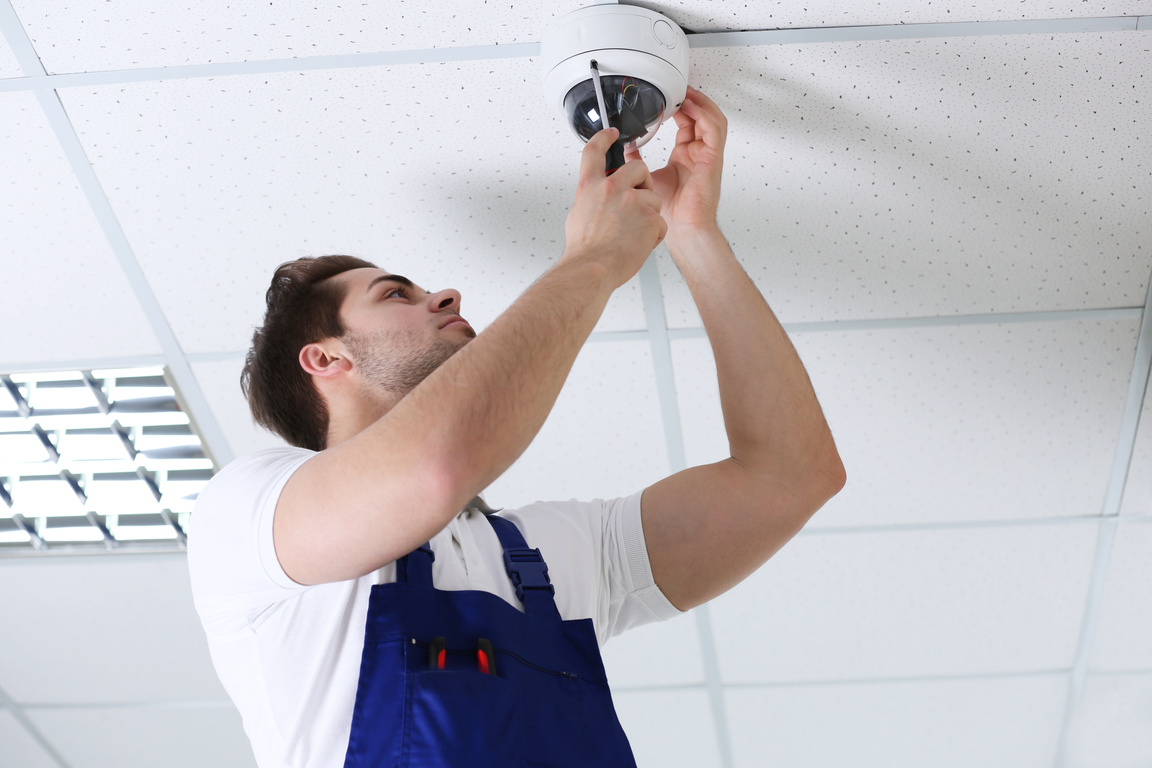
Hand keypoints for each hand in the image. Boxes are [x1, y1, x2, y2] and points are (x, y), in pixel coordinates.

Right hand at [562, 127, 667, 287]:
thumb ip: (590, 199)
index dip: (604, 138)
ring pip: (653, 197)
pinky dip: (653, 234)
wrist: (594, 269)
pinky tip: (640, 242)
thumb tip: (594, 198)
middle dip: (643, 181)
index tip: (611, 133)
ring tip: (634, 232)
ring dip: (649, 213)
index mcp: (590, 186)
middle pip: (638, 168)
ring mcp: (633, 201)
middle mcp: (611, 188)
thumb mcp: (578, 215)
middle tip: (638, 199)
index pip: (595, 151)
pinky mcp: (650, 217)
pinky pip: (659, 220)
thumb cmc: (585, 250)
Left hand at [625, 86, 727, 237]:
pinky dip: (704, 114)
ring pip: (711, 119)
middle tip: (677, 87)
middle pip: (700, 118)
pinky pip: (714, 130)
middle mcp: (698, 154)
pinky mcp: (712, 159)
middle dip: (690, 100)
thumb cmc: (670, 212)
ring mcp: (707, 156)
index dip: (679, 108)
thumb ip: (636, 160)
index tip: (668, 96)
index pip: (686, 124)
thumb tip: (623, 147)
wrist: (681, 229)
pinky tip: (692, 106)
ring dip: (700, 103)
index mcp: (685, 157)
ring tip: (686, 92)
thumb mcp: (646, 177)